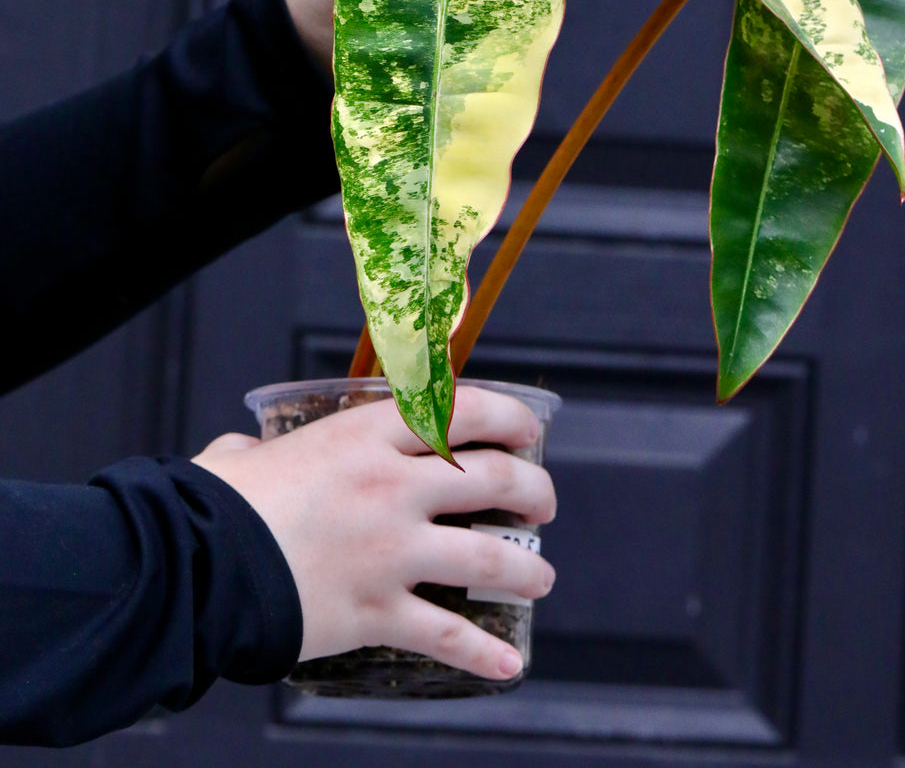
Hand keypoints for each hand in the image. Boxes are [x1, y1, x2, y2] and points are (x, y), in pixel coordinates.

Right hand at [193, 386, 555, 676]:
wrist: (193, 566)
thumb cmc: (215, 506)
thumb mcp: (248, 455)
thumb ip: (259, 449)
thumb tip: (241, 454)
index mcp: (368, 435)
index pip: (465, 411)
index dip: (510, 420)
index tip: (526, 433)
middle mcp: (393, 487)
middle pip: (493, 480)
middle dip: (533, 491)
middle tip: (542, 505)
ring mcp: (391, 551)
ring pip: (488, 556)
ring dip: (527, 568)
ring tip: (541, 575)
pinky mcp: (376, 611)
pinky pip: (446, 635)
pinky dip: (483, 652)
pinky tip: (508, 661)